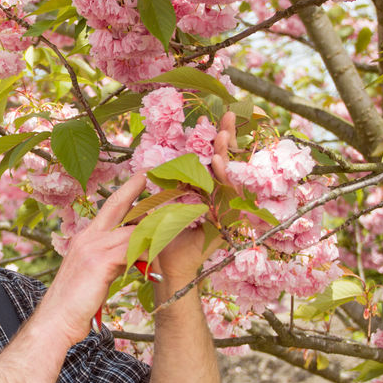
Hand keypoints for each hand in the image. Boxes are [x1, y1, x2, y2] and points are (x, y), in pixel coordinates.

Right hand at [40, 173, 146, 345]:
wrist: (55, 320)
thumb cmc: (75, 303)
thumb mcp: (93, 274)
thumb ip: (110, 260)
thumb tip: (130, 256)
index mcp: (85, 239)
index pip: (109, 208)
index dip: (126, 192)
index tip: (141, 178)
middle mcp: (87, 237)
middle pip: (117, 206)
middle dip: (136, 189)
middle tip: (154, 174)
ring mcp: (91, 248)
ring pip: (130, 230)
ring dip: (153, 229)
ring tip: (173, 223)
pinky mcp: (99, 263)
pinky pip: (130, 250)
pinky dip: (147, 252)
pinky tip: (159, 257)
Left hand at [156, 111, 236, 285]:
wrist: (164, 269)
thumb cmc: (159, 239)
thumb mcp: (158, 206)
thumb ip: (162, 187)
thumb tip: (150, 165)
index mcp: (202, 191)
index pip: (212, 159)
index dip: (217, 138)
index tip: (221, 113)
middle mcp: (217, 198)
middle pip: (225, 163)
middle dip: (228, 137)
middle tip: (231, 113)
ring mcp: (225, 210)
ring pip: (229, 176)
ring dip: (225, 155)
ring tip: (223, 136)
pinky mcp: (227, 223)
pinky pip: (228, 197)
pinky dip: (224, 179)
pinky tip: (218, 163)